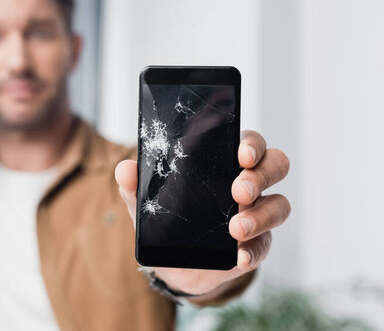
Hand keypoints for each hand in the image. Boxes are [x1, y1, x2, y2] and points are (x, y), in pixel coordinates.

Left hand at [114, 130, 289, 295]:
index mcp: (223, 162)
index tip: (240, 152)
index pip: (248, 142)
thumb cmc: (165, 217)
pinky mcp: (254, 246)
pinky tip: (239, 255)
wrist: (170, 262)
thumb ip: (135, 184)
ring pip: (279, 205)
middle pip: (275, 165)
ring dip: (261, 215)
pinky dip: (254, 250)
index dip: (251, 143)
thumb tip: (125, 169)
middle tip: (238, 190)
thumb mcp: (145, 200)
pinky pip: (265, 245)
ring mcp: (256, 214)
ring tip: (235, 228)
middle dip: (261, 175)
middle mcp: (247, 183)